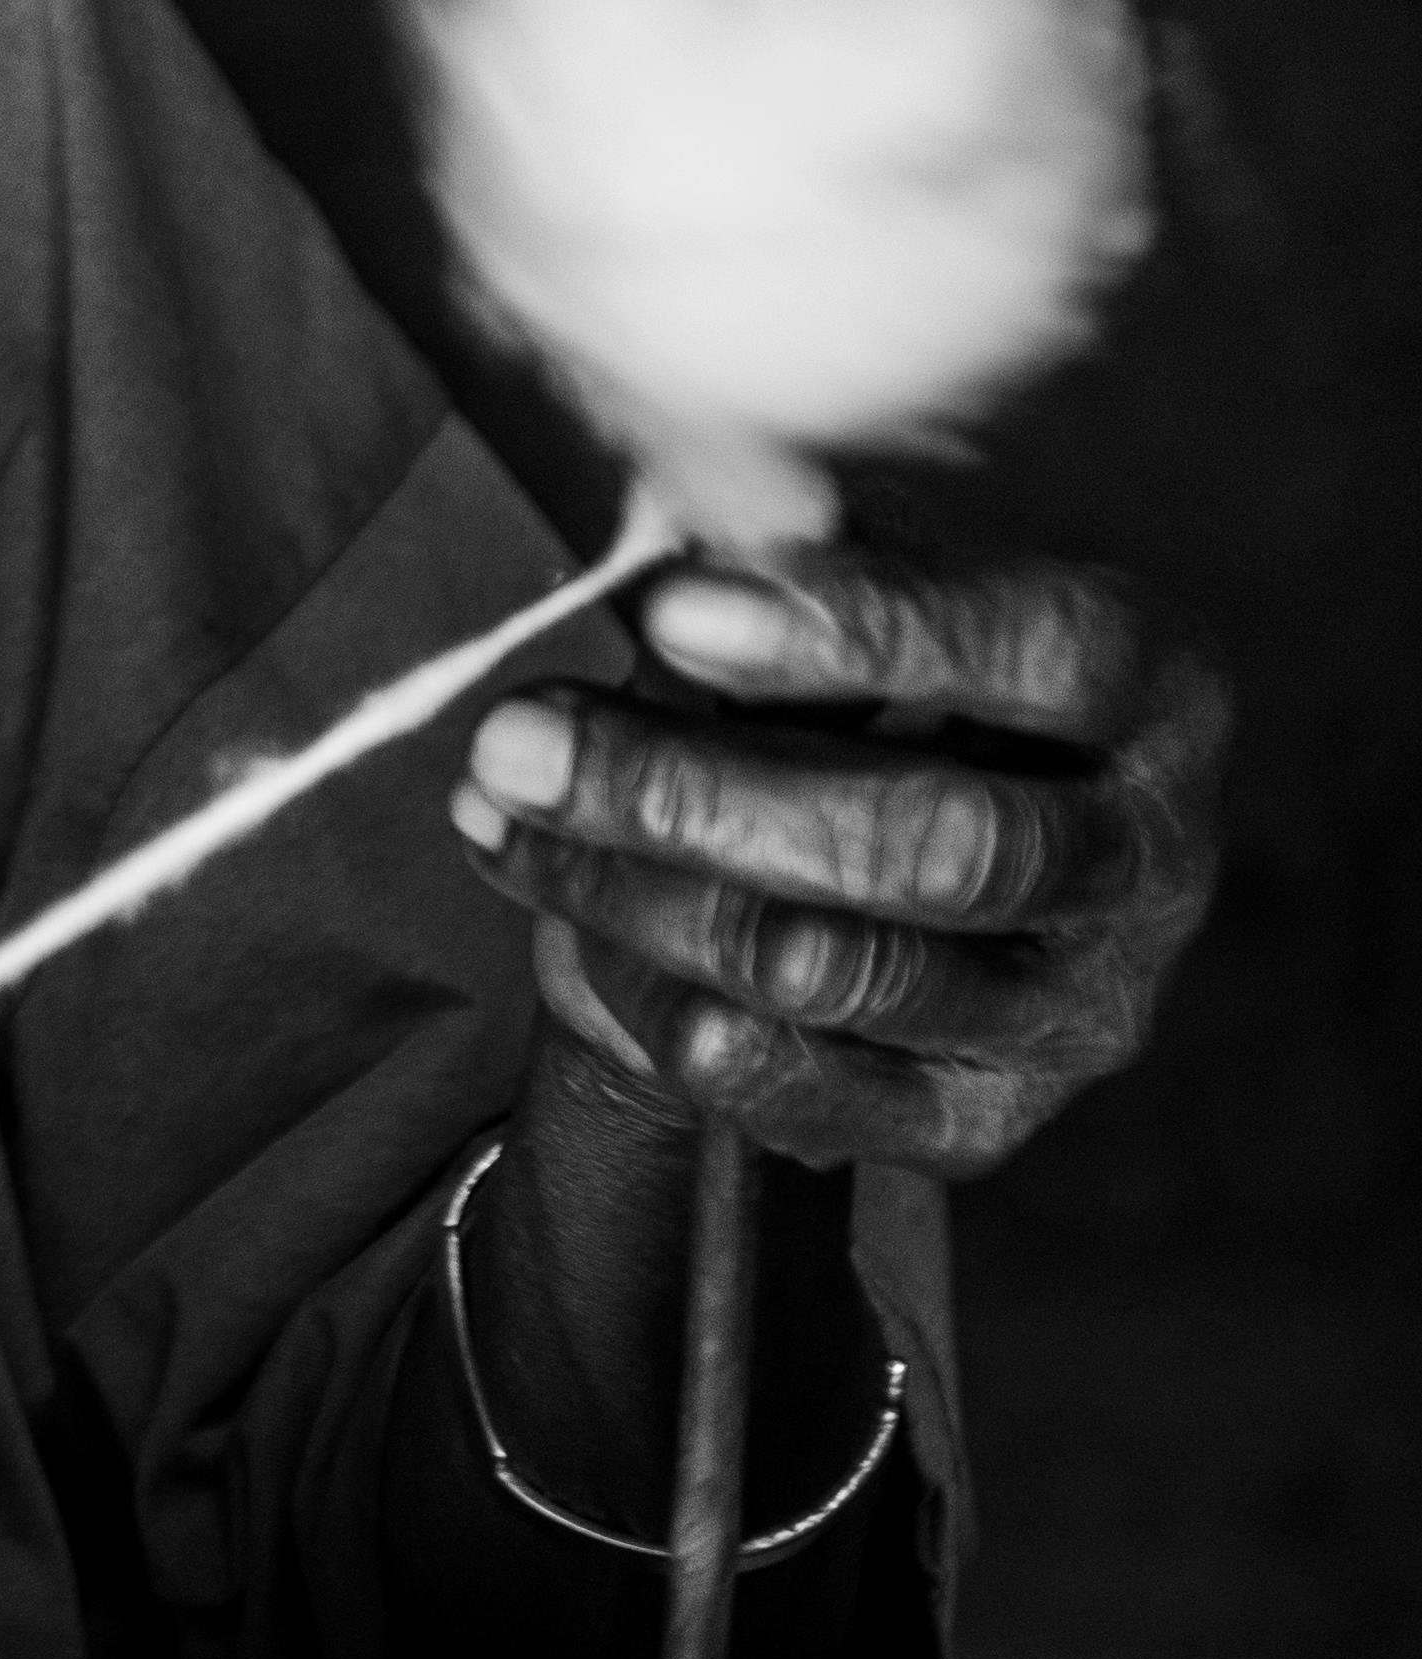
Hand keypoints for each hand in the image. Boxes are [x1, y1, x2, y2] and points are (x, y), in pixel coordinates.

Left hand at [446, 550, 1223, 1178]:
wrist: (894, 879)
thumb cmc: (883, 691)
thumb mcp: (867, 593)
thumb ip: (800, 561)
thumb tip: (677, 535)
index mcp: (1158, 690)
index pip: (1042, 654)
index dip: (856, 634)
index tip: (670, 611)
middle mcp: (1150, 863)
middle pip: (930, 845)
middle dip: (693, 791)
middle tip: (516, 738)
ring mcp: (1078, 1011)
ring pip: (833, 971)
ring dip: (633, 892)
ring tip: (500, 811)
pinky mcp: (982, 1123)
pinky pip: (798, 1087)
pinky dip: (658, 1003)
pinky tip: (566, 918)